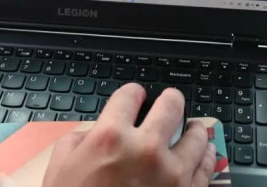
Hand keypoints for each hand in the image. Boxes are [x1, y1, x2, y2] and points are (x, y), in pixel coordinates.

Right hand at [43, 83, 215, 186]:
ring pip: (197, 133)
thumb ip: (78, 142)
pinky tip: (200, 153)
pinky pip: (207, 165)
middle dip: (169, 101)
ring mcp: (172, 173)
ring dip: (192, 129)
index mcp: (110, 137)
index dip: (133, 94)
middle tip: (168, 103)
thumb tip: (94, 130)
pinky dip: (204, 156)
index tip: (136, 96)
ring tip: (190, 129)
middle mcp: (145, 148)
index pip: (130, 95)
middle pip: (171, 104)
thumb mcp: (59, 171)